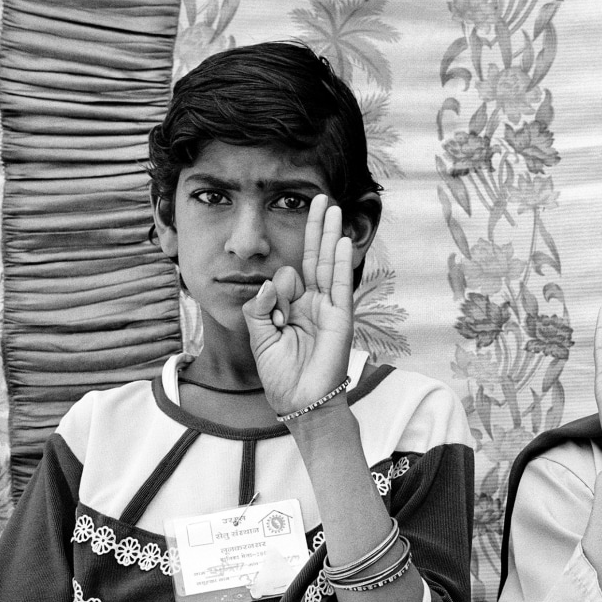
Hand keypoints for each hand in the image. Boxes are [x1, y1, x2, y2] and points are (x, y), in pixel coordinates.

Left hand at [245, 195, 356, 417]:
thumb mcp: (258, 337)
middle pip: (313, 257)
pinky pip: (340, 285)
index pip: (284, 276)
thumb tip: (270, 281)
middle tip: (319, 199)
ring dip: (329, 234)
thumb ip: (258, 308)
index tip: (273, 315)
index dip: (274, 287)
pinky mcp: (340, 317)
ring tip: (331, 207)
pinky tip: (342, 240)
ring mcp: (328, 308)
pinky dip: (341, 262)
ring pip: (328, 263)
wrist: (301, 402)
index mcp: (291, 307)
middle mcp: (311, 303)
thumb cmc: (282, 375)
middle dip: (315, 228)